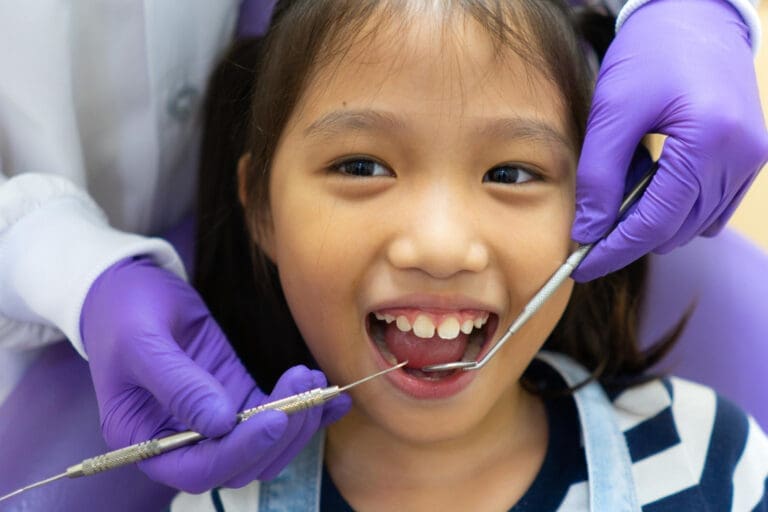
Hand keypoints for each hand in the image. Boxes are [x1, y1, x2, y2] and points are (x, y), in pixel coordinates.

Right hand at [80, 257, 350, 491]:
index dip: (240, 451)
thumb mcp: (142, 342)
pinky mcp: (236, 393)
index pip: (199, 469)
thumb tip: (219, 423)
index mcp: (146, 439)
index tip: (274, 418)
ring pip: (265, 444)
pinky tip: (333, 395)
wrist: (130, 288)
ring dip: (298, 421)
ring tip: (316, 381)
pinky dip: (306, 408)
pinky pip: (274, 413)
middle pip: (242, 462)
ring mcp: (214, 418)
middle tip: (304, 385)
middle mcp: (182, 439)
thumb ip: (178, 384)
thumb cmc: (123, 313)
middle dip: (280, 432)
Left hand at [571, 0, 767, 280]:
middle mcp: (741, 155)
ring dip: (652, 221)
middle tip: (589, 233)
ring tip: (620, 191)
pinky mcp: (750, 157)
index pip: (655, 222)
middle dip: (630, 238)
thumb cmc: (649, 54)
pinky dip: (676, 208)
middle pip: (677, 229)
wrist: (693, 15)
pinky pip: (711, 207)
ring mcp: (751, 158)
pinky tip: (651, 185)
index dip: (615, 250)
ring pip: (694, 223)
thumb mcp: (612, 111)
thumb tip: (588, 233)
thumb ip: (598, 176)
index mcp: (709, 140)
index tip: (582, 268)